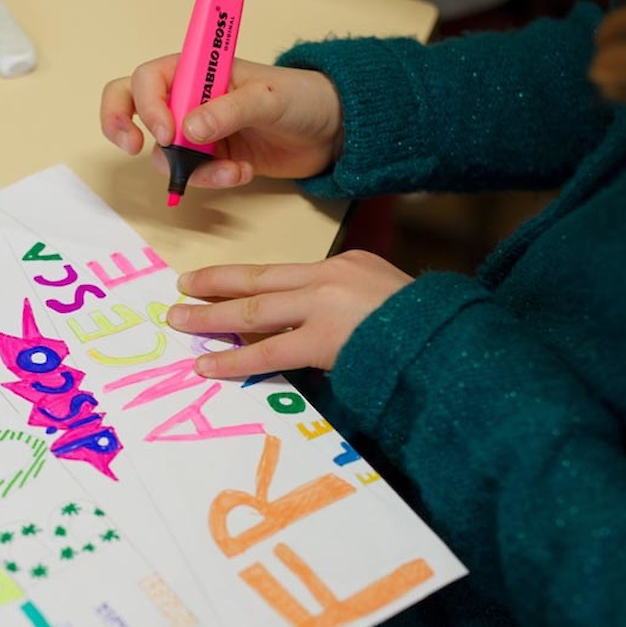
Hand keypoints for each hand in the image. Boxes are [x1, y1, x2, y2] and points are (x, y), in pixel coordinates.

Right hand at [100, 55, 343, 188]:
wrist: (332, 131)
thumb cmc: (303, 97)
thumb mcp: (268, 98)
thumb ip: (228, 111)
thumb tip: (187, 130)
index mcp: (199, 69)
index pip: (149, 78)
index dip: (146, 105)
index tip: (164, 132)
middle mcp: (190, 98)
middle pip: (132, 105)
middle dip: (121, 125)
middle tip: (132, 147)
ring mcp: (198, 130)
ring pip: (163, 152)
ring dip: (189, 167)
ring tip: (230, 169)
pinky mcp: (211, 158)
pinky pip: (191, 174)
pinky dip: (211, 180)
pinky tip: (242, 173)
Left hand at [166, 251, 412, 375]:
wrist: (446, 339)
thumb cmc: (423, 327)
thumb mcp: (383, 297)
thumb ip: (347, 303)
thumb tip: (314, 327)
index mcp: (346, 262)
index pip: (284, 273)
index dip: (246, 279)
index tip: (219, 281)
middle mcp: (328, 276)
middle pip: (259, 278)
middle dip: (215, 284)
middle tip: (182, 288)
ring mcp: (323, 305)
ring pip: (253, 309)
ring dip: (210, 316)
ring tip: (178, 321)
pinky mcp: (322, 339)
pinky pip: (267, 351)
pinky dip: (233, 357)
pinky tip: (208, 364)